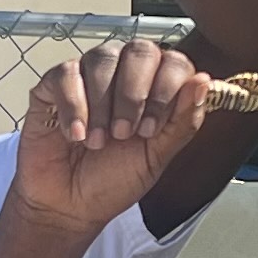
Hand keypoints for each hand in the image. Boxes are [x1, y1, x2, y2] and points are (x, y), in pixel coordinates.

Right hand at [9, 43, 208, 236]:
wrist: (69, 206)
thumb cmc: (113, 180)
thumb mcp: (157, 156)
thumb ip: (182, 121)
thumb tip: (204, 81)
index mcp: (154, 87)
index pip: (173, 62)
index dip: (167, 90)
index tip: (152, 127)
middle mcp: (123, 73)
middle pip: (139, 51)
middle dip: (134, 94)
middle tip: (124, 133)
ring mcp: (87, 76)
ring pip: (102, 59)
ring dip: (103, 105)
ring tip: (97, 141)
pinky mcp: (53, 85)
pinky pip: (66, 75)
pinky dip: (73, 107)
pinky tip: (75, 135)